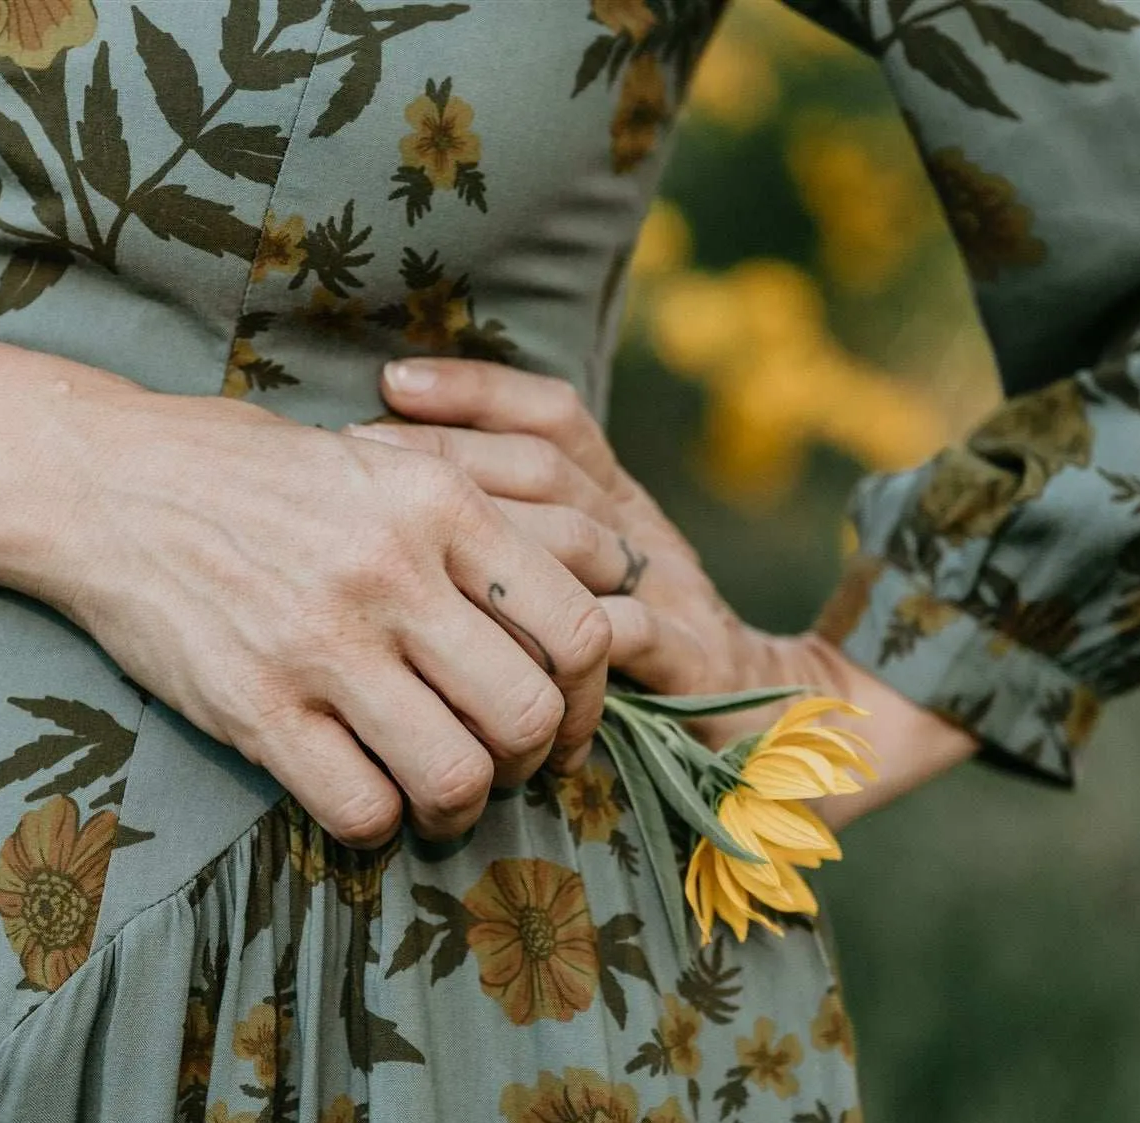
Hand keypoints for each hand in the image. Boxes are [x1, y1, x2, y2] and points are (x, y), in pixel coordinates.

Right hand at [9, 375, 610, 847]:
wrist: (104, 482)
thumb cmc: (249, 473)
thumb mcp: (379, 461)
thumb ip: (468, 525)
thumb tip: (563, 599)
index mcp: (439, 502)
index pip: (578, 627)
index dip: (589, 697)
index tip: (562, 717)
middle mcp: (394, 572)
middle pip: (528, 713)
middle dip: (530, 761)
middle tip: (501, 763)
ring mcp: (322, 643)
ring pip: (456, 774)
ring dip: (458, 806)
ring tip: (435, 796)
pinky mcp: (255, 706)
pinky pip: (360, 807)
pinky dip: (377, 824)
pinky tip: (362, 798)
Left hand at [350, 357, 978, 825]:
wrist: (779, 723)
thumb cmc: (651, 658)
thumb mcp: (584, 584)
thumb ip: (521, 539)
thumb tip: (398, 493)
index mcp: (619, 502)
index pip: (550, 417)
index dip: (475, 391)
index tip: (391, 382)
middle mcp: (641, 533)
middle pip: (545, 467)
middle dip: (449, 454)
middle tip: (360, 457)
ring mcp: (670, 593)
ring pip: (578, 539)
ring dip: (490, 533)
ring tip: (409, 543)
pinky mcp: (691, 663)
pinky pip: (625, 634)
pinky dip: (565, 632)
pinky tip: (501, 635)